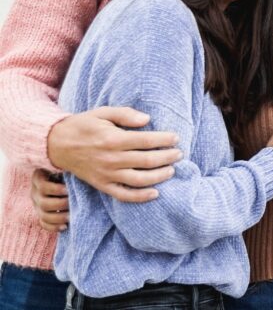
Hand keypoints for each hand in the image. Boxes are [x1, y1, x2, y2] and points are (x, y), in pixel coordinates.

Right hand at [31, 169, 68, 231]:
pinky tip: (65, 226)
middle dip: (60, 205)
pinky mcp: (41, 215)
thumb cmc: (67, 171)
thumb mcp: (65, 169)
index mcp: (38, 178)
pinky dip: (54, 227)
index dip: (55, 190)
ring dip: (59, 217)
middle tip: (73, 203)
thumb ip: (68, 171)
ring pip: (43, 216)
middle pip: (43, 203)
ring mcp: (37, 205)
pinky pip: (44, 224)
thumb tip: (80, 175)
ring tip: (72, 216)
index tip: (68, 190)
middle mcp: (35, 193)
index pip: (43, 187)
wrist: (63, 179)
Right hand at [47, 107, 181, 201]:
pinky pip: (123, 195)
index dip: (165, 140)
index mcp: (113, 139)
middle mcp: (111, 159)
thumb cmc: (84, 125)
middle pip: (147, 161)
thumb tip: (148, 119)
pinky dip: (140, 197)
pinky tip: (155, 193)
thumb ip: (126, 114)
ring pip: (139, 180)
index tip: (176, 138)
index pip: (147, 141)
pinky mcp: (102, 185)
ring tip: (172, 170)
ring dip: (159, 176)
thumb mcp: (103, 112)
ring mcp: (106, 174)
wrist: (57, 144)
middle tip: (179, 154)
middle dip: (167, 158)